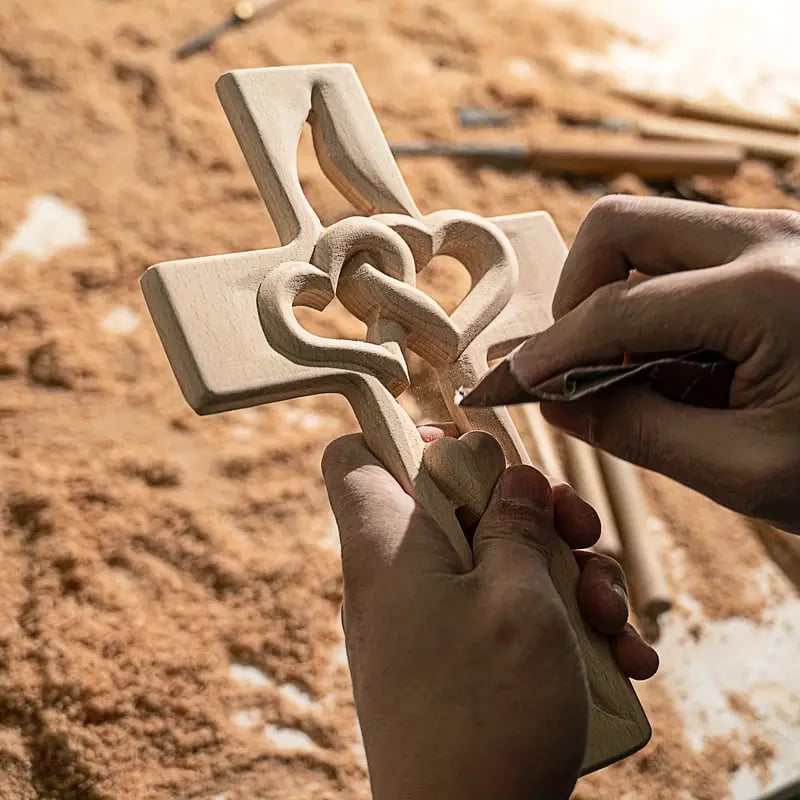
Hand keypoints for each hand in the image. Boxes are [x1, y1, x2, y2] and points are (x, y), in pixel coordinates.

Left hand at [323, 425, 656, 799]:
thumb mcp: (518, 600)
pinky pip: (506, 618)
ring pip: (496, 562)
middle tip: (580, 532)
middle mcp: (399, 581)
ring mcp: (430, 625)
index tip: (473, 451)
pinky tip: (622, 658)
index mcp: (388, 547)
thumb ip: (515, 525)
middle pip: (454, 505)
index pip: (355, 456)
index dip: (405, 436)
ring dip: (567, 577)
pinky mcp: (459, 665)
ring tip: (614, 620)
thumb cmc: (487, 716)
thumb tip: (512, 478)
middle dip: (530, 512)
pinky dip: (560, 627)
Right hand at [507, 197, 799, 532]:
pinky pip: (686, 254)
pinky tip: (673, 363)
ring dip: (612, 298)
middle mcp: (772, 239)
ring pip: (650, 231)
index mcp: (769, 293)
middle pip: (620, 225)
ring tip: (627, 372)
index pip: (615, 311)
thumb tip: (553, 398)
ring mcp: (780, 235)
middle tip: (573, 364)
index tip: (503, 385)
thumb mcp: (745, 470)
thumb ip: (635, 428)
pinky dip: (653, 303)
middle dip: (575, 296)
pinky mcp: (781, 250)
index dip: (546, 353)